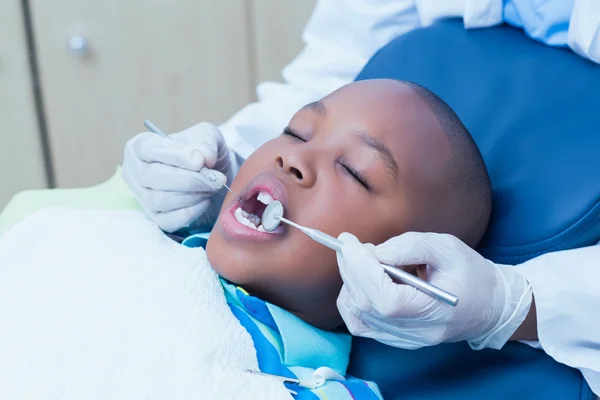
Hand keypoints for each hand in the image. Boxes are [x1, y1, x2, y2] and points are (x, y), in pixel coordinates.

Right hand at [122, 122, 231, 231]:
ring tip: (212, 187)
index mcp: (139, 146)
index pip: (148, 148)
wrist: (212, 174)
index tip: (200, 161)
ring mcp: (142, 198)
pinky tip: (205, 201)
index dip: (174, 155)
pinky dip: (190, 212)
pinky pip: (169, 221)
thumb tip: (203, 159)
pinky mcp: (155, 218)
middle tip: (215, 178)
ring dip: (193, 195)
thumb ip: (205, 142)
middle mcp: (134, 172)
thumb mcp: (207, 136)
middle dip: (189, 179)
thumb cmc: (202, 151)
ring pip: (161, 200)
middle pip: (153, 177)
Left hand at [335, 232, 532, 349]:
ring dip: (350, 282)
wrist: (488, 305)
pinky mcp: (394, 338)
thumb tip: (375, 253)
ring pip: (357, 315)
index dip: (362, 269)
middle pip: (368, 305)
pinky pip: (359, 323)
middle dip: (351, 268)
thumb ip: (410, 247)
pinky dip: (352, 298)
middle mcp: (417, 333)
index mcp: (436, 312)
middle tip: (351, 244)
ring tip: (362, 260)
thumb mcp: (447, 248)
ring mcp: (404, 340)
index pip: (386, 299)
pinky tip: (361, 279)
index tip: (350, 242)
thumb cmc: (471, 274)